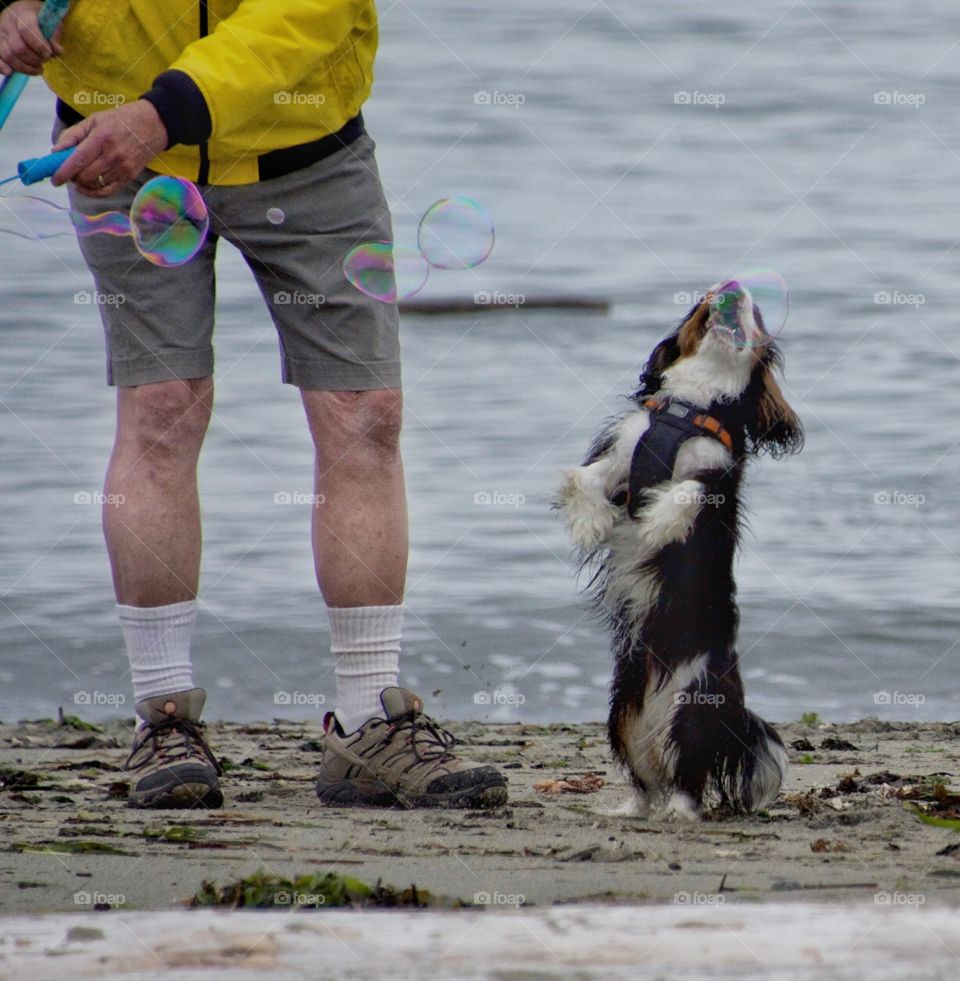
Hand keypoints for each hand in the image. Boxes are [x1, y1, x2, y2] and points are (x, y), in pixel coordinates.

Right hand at [0, 0, 63, 75]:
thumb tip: (56, 50)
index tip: (48, 54)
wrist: (26, 16)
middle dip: (35, 59)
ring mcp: (0, 34)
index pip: (26, 30)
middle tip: (44, 60)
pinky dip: (2, 67)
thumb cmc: (42, 22)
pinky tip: (11, 71)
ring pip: (8, 56)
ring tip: (38, 68)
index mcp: (22, 13)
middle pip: (18, 47)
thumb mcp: (52, 24)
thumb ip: (54, 37)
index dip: (39, 45)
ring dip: (25, 67)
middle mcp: (7, 22)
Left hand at [51, 100, 168, 196]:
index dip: (64, 172)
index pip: (78, 160)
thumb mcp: (94, 120)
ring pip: (95, 184)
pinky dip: (95, 191)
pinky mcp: (130, 176)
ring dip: (83, 183)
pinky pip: (108, 191)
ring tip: (80, 176)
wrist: (152, 125)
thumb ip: (73, 135)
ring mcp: (123, 168)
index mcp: (101, 138)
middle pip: (85, 175)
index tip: (55, 179)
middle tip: (68, 173)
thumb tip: (56, 151)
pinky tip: (88, 187)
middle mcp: (113, 155)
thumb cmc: (120, 120)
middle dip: (73, 177)